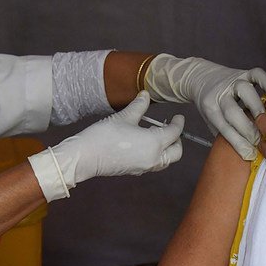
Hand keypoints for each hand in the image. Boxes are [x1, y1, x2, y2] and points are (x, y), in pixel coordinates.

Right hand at [29, 91, 183, 200]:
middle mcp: (153, 158)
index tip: (179, 117)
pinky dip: (157, 155)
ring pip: (166, 161)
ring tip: (157, 135)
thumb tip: (145, 95)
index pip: (174, 133)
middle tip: (171, 128)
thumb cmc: (104, 136)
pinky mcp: (135, 171)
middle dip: (177, 140)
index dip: (178, 123)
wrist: (86, 157)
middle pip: (176, 152)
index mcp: (154, 143)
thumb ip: (139, 106)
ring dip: (167, 149)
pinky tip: (145, 144)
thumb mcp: (124, 117)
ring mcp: (144, 167)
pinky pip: (154, 164)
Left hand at [143, 54, 265, 160]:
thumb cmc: (210, 104)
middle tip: (261, 140)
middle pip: (233, 112)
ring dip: (257, 107)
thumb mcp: (210, 121)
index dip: (238, 143)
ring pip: (245, 91)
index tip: (250, 154)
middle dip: (248, 129)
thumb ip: (225, 133)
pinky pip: (256, 75)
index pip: (224, 128)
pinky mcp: (243, 72)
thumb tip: (244, 153)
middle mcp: (220, 95)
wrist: (200, 77)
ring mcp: (232, 82)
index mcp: (210, 109)